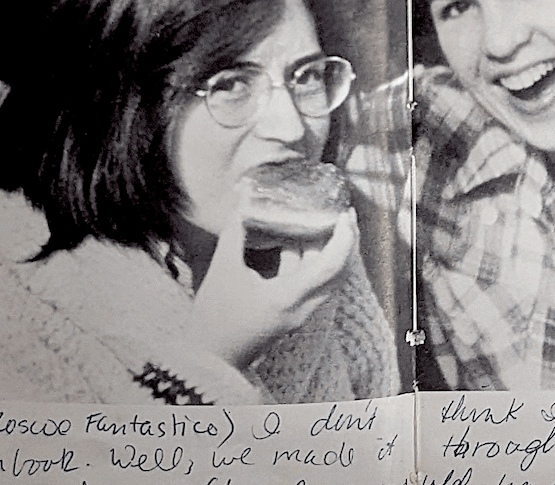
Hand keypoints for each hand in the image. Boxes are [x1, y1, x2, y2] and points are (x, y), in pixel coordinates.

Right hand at [185, 207, 358, 370]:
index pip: (331, 266)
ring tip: (313, 221)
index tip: (345, 213)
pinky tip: (288, 242)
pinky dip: (306, 263)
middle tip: (342, 215)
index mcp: (288, 297)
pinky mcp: (290, 315)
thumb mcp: (223, 269)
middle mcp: (301, 309)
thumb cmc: (214, 317)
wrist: (208, 359)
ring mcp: (298, 315)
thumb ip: (235, 230)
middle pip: (338, 273)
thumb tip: (243, 196)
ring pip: (324, 279)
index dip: (344, 238)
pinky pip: (309, 285)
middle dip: (344, 242)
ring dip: (323, 251)